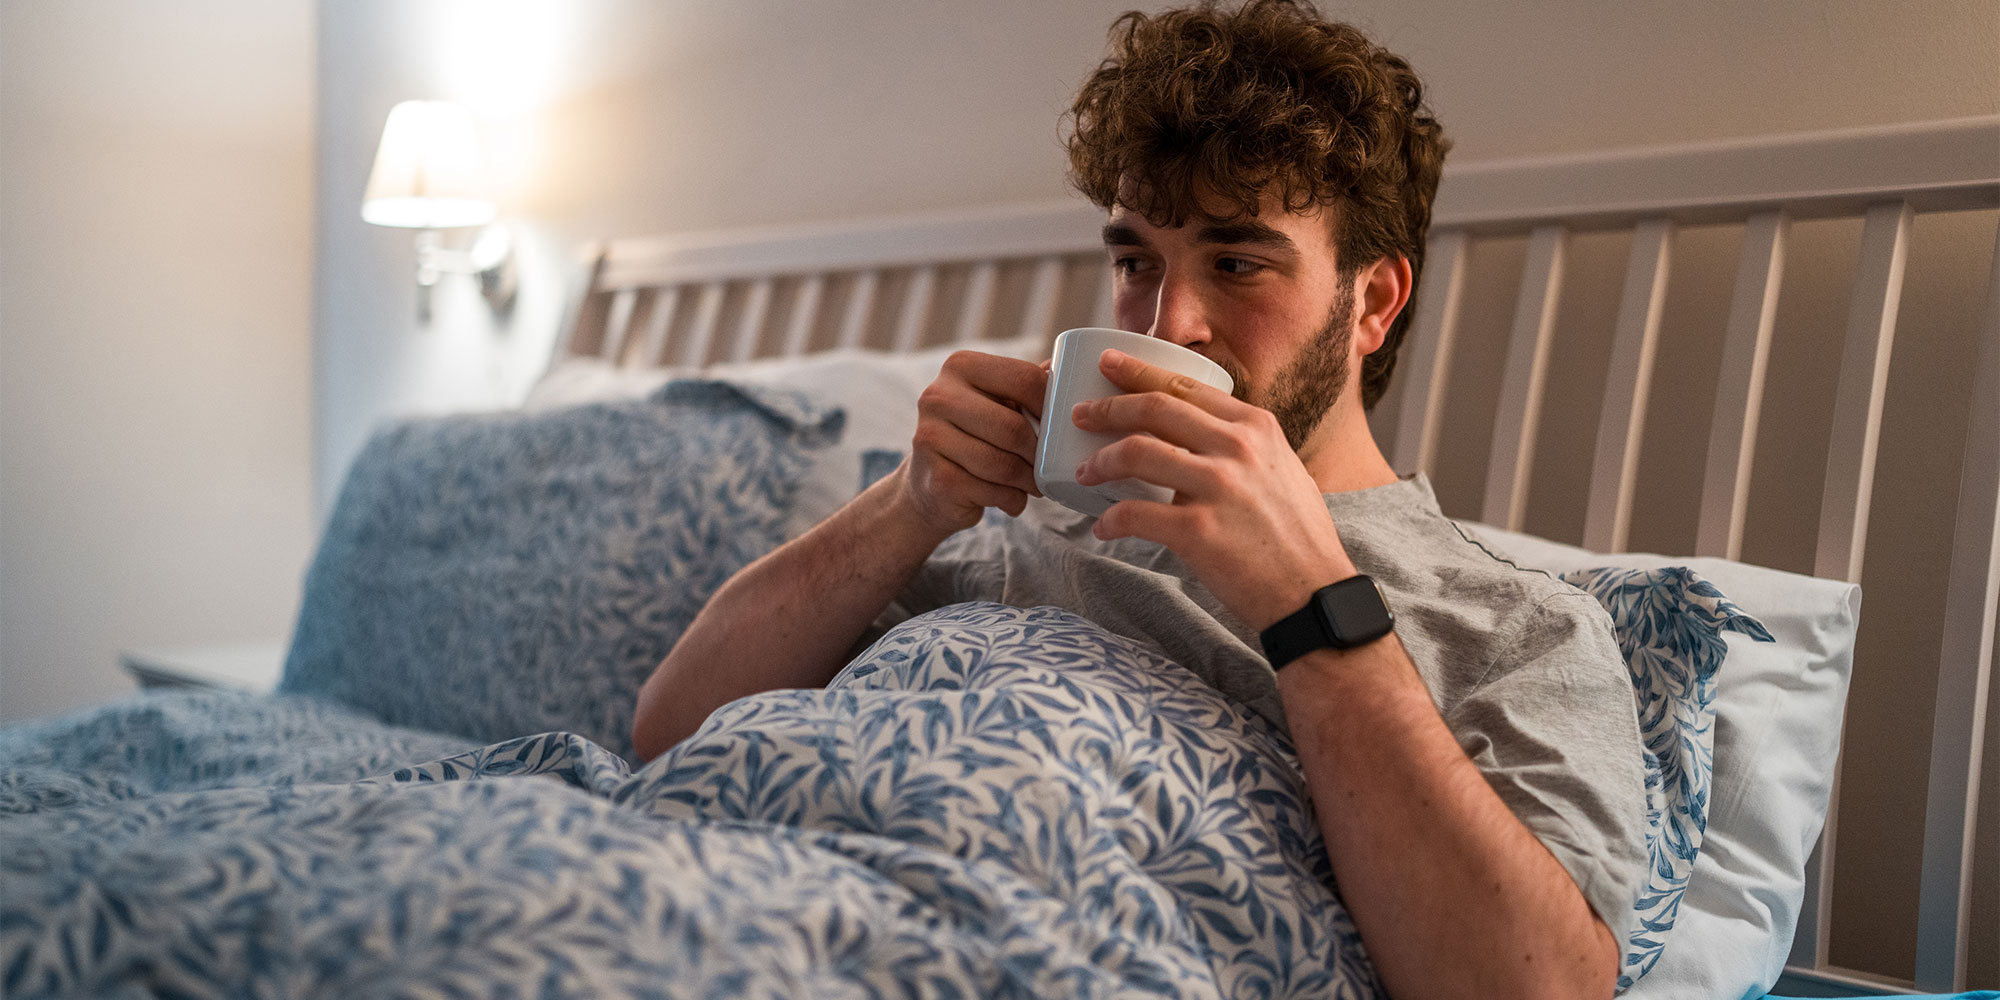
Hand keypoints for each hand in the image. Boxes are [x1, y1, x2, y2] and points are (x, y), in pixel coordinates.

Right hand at [898, 350, 1048, 536]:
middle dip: (1038, 453)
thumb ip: (1027, 387)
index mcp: (960, 366)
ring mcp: (931, 437)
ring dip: (1028, 481)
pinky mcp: (936, 478)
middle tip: (1047, 466)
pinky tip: (1012, 499)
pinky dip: (1012, 500)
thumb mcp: (997, 403)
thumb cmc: (974, 438)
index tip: (1062, 427)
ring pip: (1003, 464)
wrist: (929, 487)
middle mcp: (938, 396)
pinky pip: (992, 491)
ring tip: (1033, 485)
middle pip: (1013, 427)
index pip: (1024, 379)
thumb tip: (1070, 377)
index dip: (1053, 407)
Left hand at [1072, 348, 1355, 629]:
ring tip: (1083, 473)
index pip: (1186, 385)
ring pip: (1136, 453)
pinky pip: (1134, 514)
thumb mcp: (1282, 468)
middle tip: (1079, 414)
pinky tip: (1103, 528)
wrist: (1314, 594)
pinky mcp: (1199, 531)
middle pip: (1155, 408)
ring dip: (1099, 462)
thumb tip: (1199, 433)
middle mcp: (1238, 448)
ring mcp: (1218, 488)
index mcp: (1256, 426)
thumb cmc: (1296, 536)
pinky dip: (1110, 520)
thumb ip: (1244, 445)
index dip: (1139, 371)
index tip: (1107, 363)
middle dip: (1107, 407)